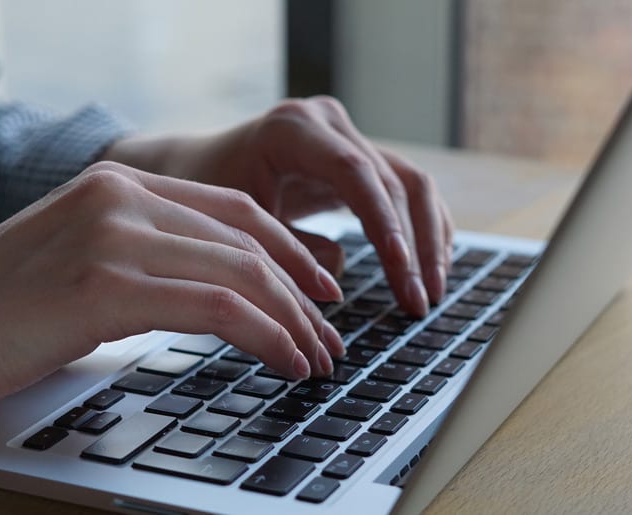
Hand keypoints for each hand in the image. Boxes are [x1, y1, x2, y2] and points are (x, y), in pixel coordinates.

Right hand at [0, 162, 343, 416]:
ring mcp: (113, 236)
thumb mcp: (82, 262)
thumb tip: (216, 289)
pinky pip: (217, 305)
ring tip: (318, 355)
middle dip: (303, 290)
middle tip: (331, 331)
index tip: (321, 286)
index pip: (233, 209)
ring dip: (294, 318)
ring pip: (242, 270)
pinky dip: (267, 334)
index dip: (290, 248)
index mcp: (118, 185)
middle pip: (248, 239)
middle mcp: (120, 197)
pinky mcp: (105, 286)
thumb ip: (146, 258)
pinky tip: (288, 360)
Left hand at [104, 96, 453, 316]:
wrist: (201, 167)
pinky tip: (430, 267)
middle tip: (418, 301)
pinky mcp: (358, 157)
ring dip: (429, 239)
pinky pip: (405, 189)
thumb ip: (287, 251)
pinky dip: (422, 228)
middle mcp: (328, 123)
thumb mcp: (238, 224)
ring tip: (430, 293)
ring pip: (411, 183)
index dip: (383, 224)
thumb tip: (337, 285)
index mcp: (292, 129)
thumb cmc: (209, 193)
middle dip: (412, 246)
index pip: (354, 173)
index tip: (401, 272)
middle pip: (393, 181)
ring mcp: (347, 136)